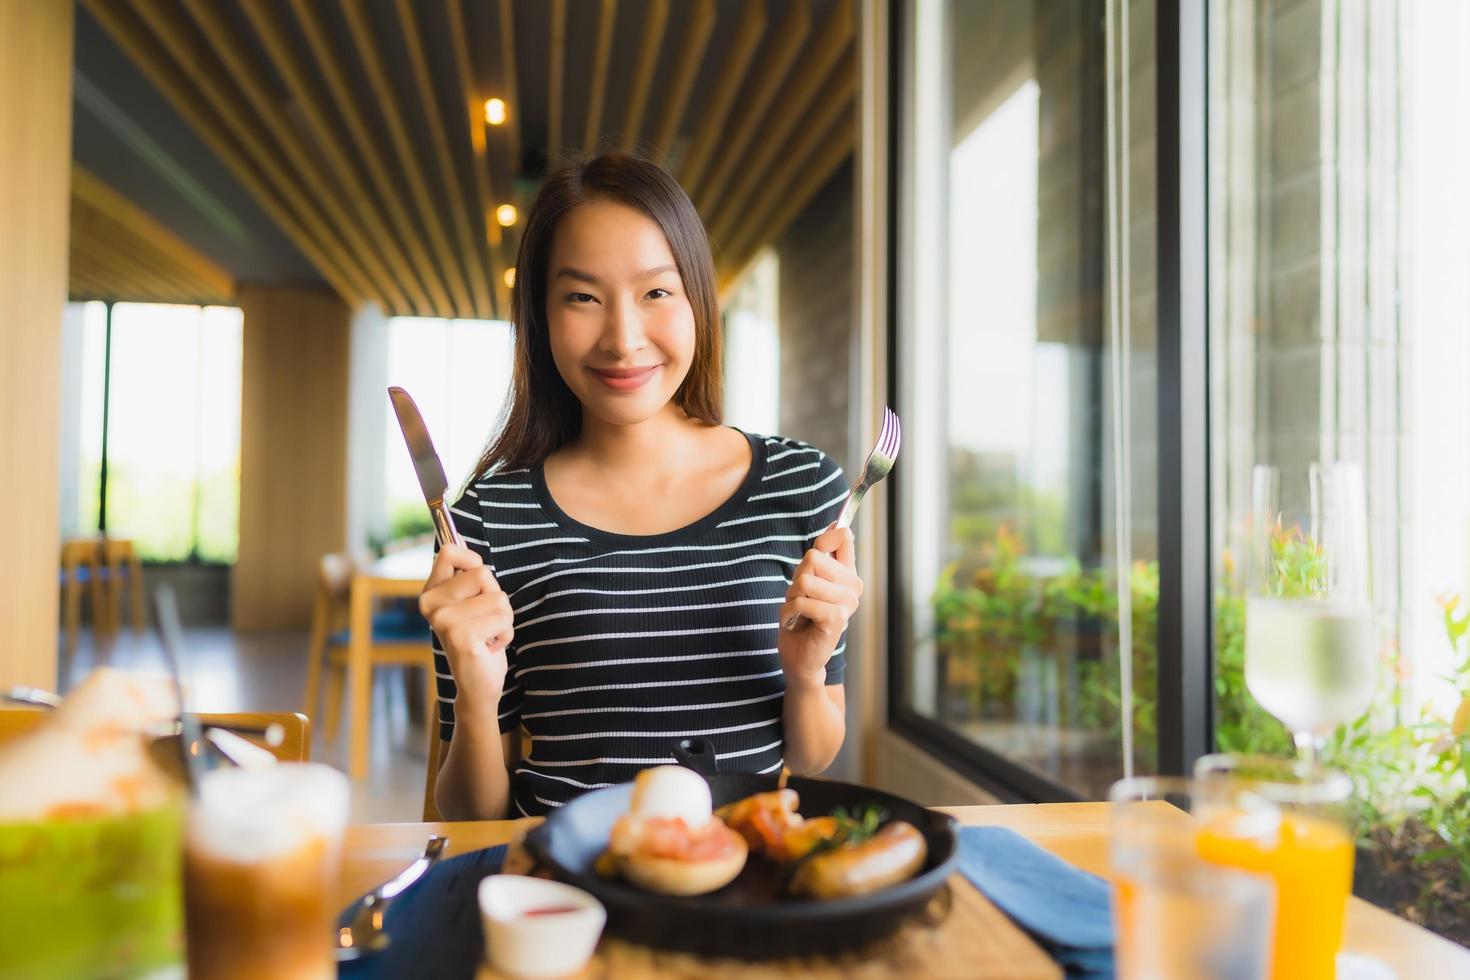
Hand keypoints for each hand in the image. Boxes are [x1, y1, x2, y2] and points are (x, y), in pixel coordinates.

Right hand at [419, 544, 513, 708]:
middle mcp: (431, 605)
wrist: (477, 686)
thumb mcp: (471, 604)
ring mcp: (443, 621)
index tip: (480, 582)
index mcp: (431, 593)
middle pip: (482, 573)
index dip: (473, 560)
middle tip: (484, 621)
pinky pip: (503, 618)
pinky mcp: (461, 637)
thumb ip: (467, 576)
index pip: (449, 552)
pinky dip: (506, 633)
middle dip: (496, 597)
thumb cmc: (480, 640)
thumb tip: (459, 538)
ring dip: (504, 618)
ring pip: (498, 597)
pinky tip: (490, 647)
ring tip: (488, 635)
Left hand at [777, 524, 861, 686]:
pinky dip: (789, 613)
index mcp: (848, 574)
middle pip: (814, 558)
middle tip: (801, 599)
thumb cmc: (801, 618)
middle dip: (797, 579)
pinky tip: (796, 623)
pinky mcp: (836, 618)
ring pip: (806, 581)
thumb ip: (821, 556)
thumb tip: (838, 526)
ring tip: (799, 612)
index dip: (824, 540)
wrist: (800, 657)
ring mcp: (848, 603)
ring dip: (792, 598)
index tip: (814, 561)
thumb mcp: (807, 581)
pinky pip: (802, 601)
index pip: (842, 537)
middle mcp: (853, 587)